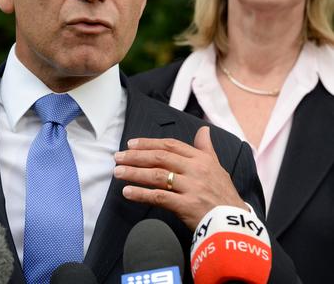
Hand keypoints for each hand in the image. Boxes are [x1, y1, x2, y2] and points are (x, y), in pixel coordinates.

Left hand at [113, 126, 247, 229]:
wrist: (235, 223)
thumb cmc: (223, 195)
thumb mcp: (217, 168)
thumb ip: (206, 149)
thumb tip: (204, 130)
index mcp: (201, 159)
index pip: (170, 146)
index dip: (148, 143)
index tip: (131, 144)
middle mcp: (196, 170)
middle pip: (159, 158)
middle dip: (136, 156)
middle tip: (118, 158)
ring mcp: (192, 187)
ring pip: (157, 175)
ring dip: (134, 173)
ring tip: (118, 172)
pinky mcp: (187, 206)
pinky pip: (159, 197)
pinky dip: (141, 194)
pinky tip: (127, 192)